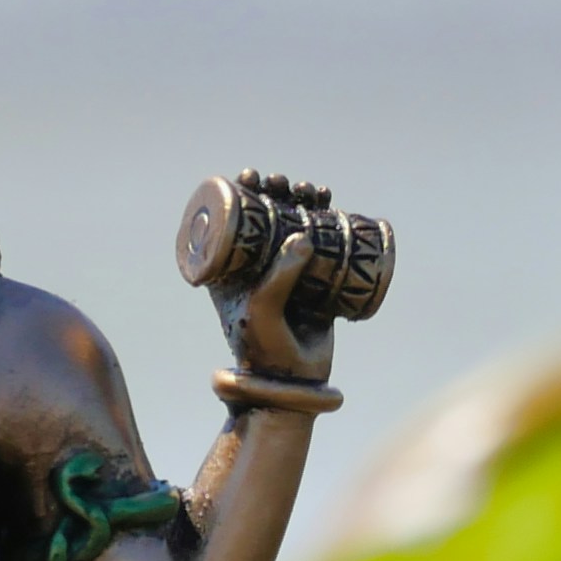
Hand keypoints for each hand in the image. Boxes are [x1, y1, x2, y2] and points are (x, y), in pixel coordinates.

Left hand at [219, 176, 340, 380]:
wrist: (293, 384)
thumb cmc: (263, 346)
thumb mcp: (262, 307)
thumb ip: (279, 275)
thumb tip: (304, 235)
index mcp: (229, 270)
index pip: (232, 221)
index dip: (241, 193)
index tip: (253, 177)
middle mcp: (256, 268)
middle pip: (266, 217)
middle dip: (277, 192)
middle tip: (286, 185)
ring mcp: (285, 274)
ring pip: (295, 226)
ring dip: (303, 202)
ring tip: (313, 191)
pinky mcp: (314, 283)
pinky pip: (322, 245)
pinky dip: (328, 220)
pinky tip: (331, 204)